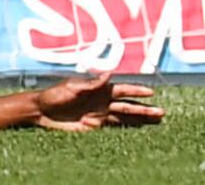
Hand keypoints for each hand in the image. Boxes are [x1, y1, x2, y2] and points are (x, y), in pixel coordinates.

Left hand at [27, 76, 159, 130]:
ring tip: (156, 121)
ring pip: (125, 118)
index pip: (121, 90)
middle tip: (162, 112)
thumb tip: (110, 74)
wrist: (42, 111)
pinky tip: (138, 130)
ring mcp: (99, 115)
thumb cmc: (54, 95)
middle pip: (127, 106)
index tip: (152, 92)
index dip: (136, 91)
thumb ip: (92, 83)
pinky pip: (114, 128)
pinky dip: (126, 129)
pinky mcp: (94, 126)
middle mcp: (102, 102)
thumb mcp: (72, 87)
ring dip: (140, 119)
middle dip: (144, 109)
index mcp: (98, 89)